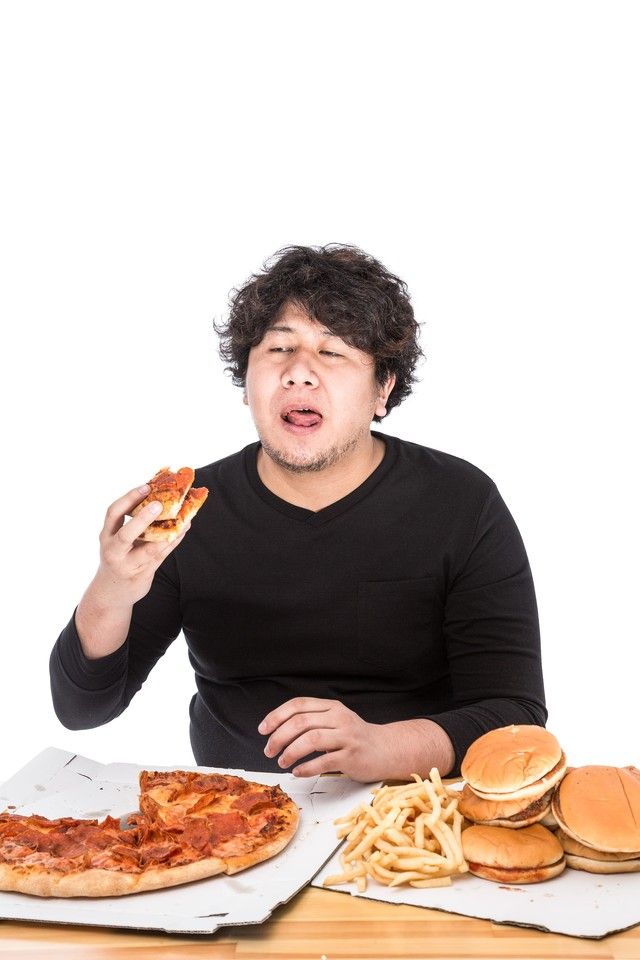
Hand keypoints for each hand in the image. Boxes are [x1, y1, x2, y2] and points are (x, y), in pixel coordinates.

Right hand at [91, 483, 189, 608]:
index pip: (113, 513)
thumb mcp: (116, 538)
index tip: (145, 486)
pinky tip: (183, 531)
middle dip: (142, 519)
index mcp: (107, 536)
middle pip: (126, 535)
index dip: (128, 498)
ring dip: (168, 533)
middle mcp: (114, 551)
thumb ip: (131, 521)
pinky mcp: (143, 574)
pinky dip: (173, 542)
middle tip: (158, 504)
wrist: (112, 592)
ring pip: (150, 549)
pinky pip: (161, 556)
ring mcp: (128, 564)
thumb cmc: (117, 557)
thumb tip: (155, 493)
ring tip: (183, 518)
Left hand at [258, 697, 389, 781]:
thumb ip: (314, 720)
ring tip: (282, 761)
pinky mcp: (352, 756)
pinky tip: (298, 772)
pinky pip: (324, 761)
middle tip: (269, 750)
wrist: (386, 750)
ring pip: (311, 739)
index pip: (298, 705)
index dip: (277, 716)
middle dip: (279, 737)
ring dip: (291, 751)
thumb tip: (278, 729)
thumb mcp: (336, 720)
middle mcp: (339, 718)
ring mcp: (347, 737)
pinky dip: (306, 768)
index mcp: (331, 707)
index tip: (263, 729)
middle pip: (301, 722)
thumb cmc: (355, 738)